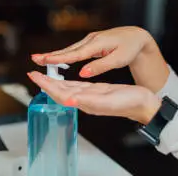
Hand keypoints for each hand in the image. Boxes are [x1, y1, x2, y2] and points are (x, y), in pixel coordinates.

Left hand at [27, 71, 161, 124]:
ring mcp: (91, 96)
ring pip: (67, 88)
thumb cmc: (129, 103)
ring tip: (44, 75)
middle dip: (46, 83)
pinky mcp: (97, 91)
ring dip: (55, 82)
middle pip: (60, 91)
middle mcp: (85, 100)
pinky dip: (68, 81)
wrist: (143, 104)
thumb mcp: (108, 101)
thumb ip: (88, 101)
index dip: (46, 86)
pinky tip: (65, 79)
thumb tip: (68, 100)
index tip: (34, 77)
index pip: (59, 94)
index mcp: (86, 102)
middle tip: (33, 73)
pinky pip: (78, 86)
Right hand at [31, 26, 156, 77]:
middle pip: (68, 50)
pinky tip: (56, 58)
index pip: (75, 54)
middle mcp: (91, 39)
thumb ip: (100, 66)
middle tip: (34, 58)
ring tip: (40, 59)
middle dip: (51, 54)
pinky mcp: (92, 42)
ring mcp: (91, 40)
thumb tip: (83, 73)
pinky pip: (75, 49)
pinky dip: (64, 54)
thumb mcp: (119, 59)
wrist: (137, 36)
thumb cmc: (130, 48)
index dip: (59, 58)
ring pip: (70, 49)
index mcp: (97, 43)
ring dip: (55, 54)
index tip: (45, 61)